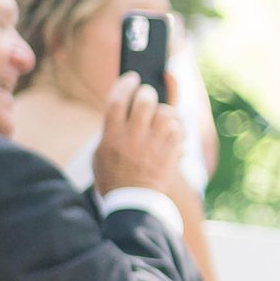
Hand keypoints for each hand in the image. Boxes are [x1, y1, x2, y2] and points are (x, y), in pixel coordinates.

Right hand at [92, 75, 183, 202]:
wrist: (132, 204)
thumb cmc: (113, 176)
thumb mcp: (100, 154)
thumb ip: (111, 130)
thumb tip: (125, 106)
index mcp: (111, 137)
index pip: (117, 101)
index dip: (124, 84)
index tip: (131, 77)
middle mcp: (133, 138)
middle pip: (145, 101)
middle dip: (147, 94)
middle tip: (146, 95)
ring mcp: (154, 145)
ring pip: (166, 112)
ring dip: (164, 110)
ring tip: (160, 116)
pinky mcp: (170, 152)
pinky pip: (179, 128)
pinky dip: (176, 126)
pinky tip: (170, 131)